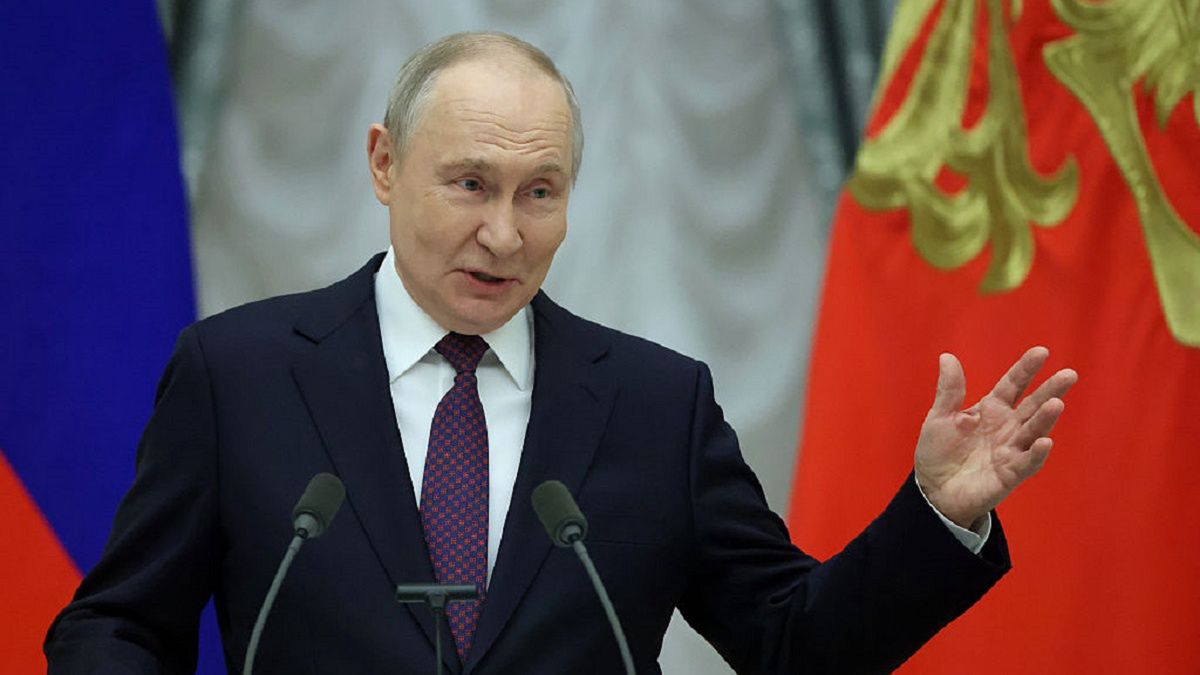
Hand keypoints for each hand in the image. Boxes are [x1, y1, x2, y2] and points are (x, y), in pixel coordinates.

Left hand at [914, 347, 1077, 528]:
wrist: (933, 489)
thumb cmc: (939, 452)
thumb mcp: (940, 417)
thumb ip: (949, 390)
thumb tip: (947, 357)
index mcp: (992, 410)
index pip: (1013, 385)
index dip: (1026, 369)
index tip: (1041, 352)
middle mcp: (1008, 428)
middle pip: (1032, 406)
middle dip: (1050, 391)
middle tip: (1068, 375)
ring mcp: (1011, 450)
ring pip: (1033, 432)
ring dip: (1045, 420)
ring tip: (1056, 404)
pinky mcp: (1010, 474)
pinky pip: (1027, 462)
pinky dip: (1036, 453)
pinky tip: (1044, 442)